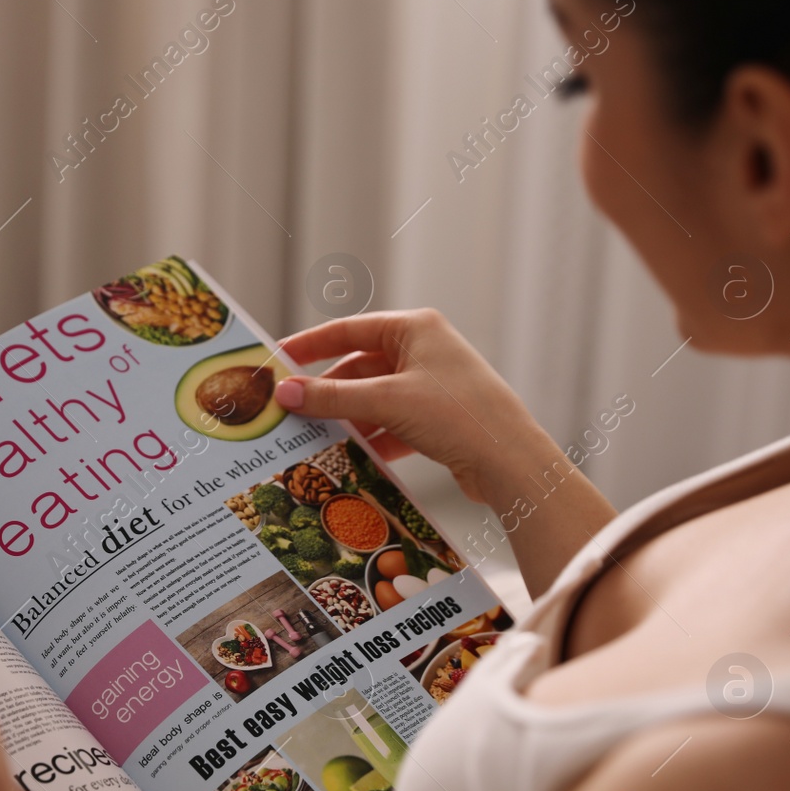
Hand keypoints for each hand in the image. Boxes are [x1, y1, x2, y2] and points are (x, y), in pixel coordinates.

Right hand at [274, 309, 553, 504]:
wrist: (511, 461)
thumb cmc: (459, 415)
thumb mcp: (387, 402)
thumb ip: (333, 397)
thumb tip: (287, 393)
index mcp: (414, 328)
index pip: (349, 330)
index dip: (309, 345)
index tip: (278, 360)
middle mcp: (424, 350)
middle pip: (359, 367)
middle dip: (328, 392)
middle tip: (292, 410)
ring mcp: (432, 385)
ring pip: (373, 398)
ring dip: (347, 418)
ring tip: (314, 437)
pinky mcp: (437, 419)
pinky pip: (391, 422)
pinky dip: (371, 437)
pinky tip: (351, 456)